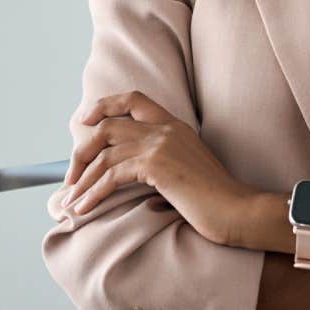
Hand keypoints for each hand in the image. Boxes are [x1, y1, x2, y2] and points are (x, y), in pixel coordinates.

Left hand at [58, 90, 258, 245]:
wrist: (238, 210)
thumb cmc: (217, 200)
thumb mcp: (189, 171)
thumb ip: (164, 165)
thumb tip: (137, 181)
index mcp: (175, 126)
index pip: (134, 99)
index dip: (105, 105)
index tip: (87, 121)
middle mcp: (165, 129)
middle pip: (107, 126)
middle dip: (82, 152)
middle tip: (70, 177)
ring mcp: (160, 145)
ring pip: (104, 154)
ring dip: (82, 179)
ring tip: (71, 201)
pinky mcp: (156, 166)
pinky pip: (110, 176)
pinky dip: (92, 193)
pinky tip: (84, 208)